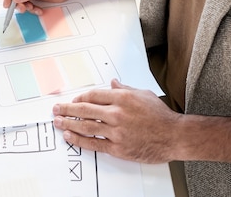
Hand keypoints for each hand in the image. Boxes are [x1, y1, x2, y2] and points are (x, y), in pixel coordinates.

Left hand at [52, 79, 181, 163]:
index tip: (73, 101)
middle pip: (84, 110)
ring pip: (85, 127)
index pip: (93, 96)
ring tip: (58, 123)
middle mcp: (117, 113)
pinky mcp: (118, 147)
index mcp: (122, 98)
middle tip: (56, 109)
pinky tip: (70, 136)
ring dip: (68, 124)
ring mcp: (116, 131)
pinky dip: (79, 140)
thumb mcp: (143, 94)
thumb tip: (112, 83)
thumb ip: (124, 88)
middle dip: (67, 109)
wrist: (174, 135)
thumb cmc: (161, 115)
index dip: (79, 98)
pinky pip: (94, 144)